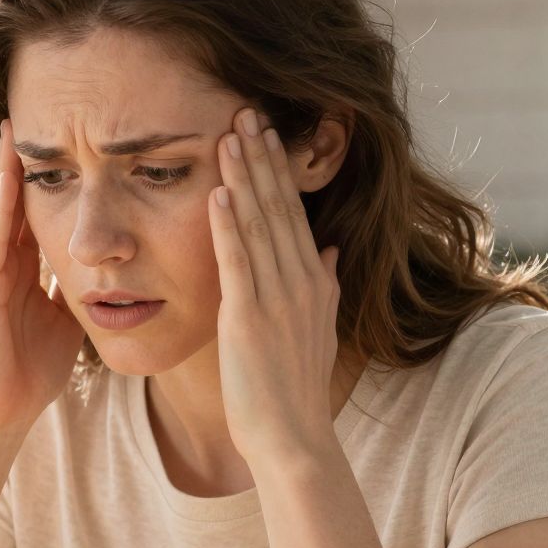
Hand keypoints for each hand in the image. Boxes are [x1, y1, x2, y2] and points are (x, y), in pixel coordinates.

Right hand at [0, 120, 84, 439]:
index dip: (52, 174)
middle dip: (24, 157)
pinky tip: (11, 175)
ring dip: (7, 168)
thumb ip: (79, 290)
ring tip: (14, 126)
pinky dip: (2, 205)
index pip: (38, 209)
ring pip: (0, 209)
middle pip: (16, 198)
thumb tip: (110, 269)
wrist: (0, 413)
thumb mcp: (67, 319)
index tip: (67, 136)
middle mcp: (1, 263)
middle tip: (34, 108)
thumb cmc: (31, 371)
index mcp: (24, 269)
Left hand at [208, 108, 343, 466]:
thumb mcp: (318, 329)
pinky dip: (229, 226)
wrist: (292, 437)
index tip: (266, 132)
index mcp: (315, 281)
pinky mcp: (250, 319)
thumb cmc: (295, 390)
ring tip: (230, 134)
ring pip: (259, 225)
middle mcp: (301, 282)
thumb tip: (327, 250)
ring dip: (244, 177)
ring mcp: (276, 299)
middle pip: (279, 207)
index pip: (294, 213)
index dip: (278, 170)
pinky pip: (239, 262)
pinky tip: (220, 192)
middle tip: (245, 110)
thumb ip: (324, 286)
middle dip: (261, 157)